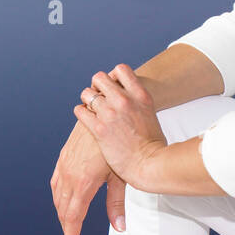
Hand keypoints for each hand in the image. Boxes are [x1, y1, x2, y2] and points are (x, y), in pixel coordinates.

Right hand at [50, 118, 128, 234]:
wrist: (108, 113)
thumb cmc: (122, 144)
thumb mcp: (121, 176)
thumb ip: (117, 203)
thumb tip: (120, 228)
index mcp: (83, 182)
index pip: (73, 218)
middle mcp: (69, 175)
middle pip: (63, 210)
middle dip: (68, 230)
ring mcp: (64, 164)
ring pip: (58, 197)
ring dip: (63, 214)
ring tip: (71, 228)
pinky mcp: (64, 157)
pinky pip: (56, 183)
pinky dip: (59, 198)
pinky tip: (64, 201)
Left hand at [73, 65, 166, 189]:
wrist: (151, 164)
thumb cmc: (153, 144)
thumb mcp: (150, 114)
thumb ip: (137, 103)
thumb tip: (129, 98)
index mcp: (140, 95)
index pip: (120, 69)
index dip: (112, 76)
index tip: (112, 87)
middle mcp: (124, 100)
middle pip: (99, 78)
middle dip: (96, 86)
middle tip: (98, 97)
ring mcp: (110, 113)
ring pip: (86, 93)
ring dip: (87, 100)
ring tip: (90, 109)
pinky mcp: (99, 128)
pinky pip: (80, 111)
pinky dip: (80, 112)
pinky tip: (85, 118)